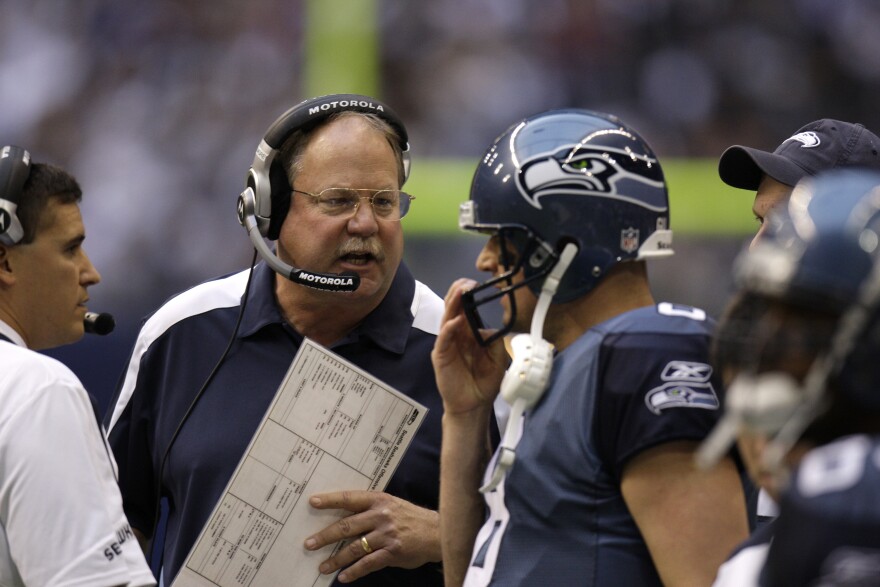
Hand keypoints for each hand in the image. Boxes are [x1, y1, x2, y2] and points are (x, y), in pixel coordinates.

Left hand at [303, 490, 439, 582]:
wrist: (436, 532)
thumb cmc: (410, 518)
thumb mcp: (392, 505)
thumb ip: (371, 509)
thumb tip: (344, 516)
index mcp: (379, 500)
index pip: (349, 498)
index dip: (330, 500)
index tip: (312, 501)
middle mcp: (381, 515)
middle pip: (347, 526)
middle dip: (325, 536)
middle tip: (309, 544)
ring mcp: (386, 535)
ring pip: (354, 548)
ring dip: (336, 559)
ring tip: (322, 567)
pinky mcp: (392, 552)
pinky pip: (368, 564)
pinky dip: (354, 572)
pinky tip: (343, 577)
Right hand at [431, 278, 507, 414]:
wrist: (473, 404)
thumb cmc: (483, 381)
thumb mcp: (497, 358)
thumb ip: (493, 340)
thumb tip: (487, 327)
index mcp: (467, 332)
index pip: (463, 308)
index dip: (467, 294)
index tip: (476, 283)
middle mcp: (455, 335)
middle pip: (453, 309)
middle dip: (459, 293)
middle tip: (467, 282)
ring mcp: (446, 345)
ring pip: (446, 319)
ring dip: (453, 305)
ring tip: (460, 292)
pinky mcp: (441, 357)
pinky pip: (443, 340)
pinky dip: (448, 330)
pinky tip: (455, 322)